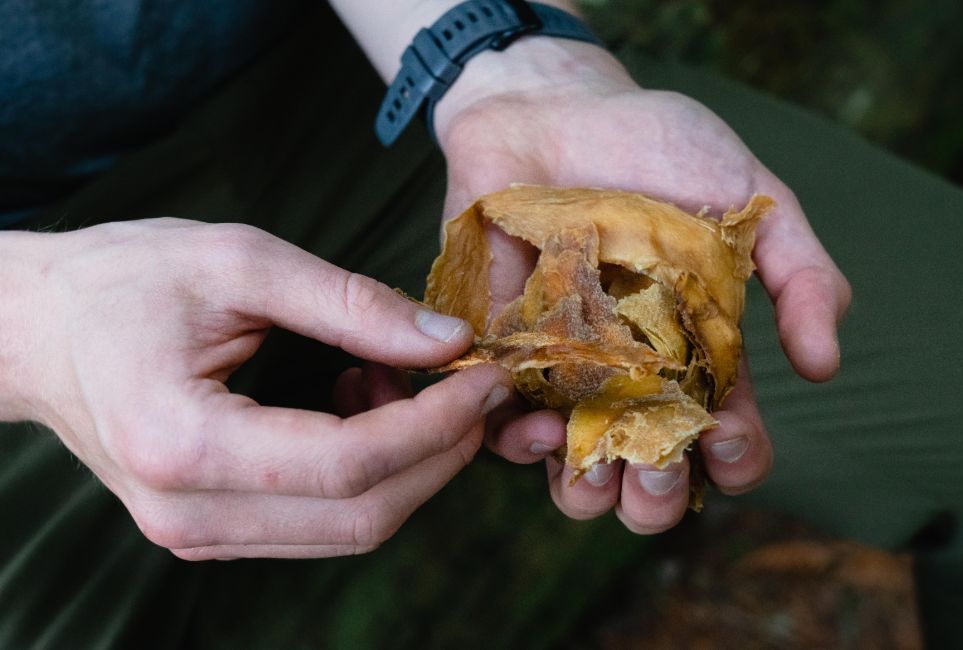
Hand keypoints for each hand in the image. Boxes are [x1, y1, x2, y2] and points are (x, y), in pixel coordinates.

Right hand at [1, 220, 510, 558]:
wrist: (39, 329)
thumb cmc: (123, 281)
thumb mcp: (239, 261)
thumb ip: (351, 304)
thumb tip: (447, 340)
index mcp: (185, 442)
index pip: (350, 463)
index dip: (435, 424)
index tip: (484, 376)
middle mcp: (188, 514)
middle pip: (361, 515)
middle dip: (438, 451)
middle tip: (467, 383)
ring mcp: (196, 535)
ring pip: (348, 528)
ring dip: (405, 462)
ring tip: (390, 374)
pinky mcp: (210, 530)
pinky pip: (319, 519)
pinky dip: (366, 471)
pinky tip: (357, 398)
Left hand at [434, 37, 850, 533]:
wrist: (552, 108)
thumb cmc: (658, 145)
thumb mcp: (751, 195)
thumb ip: (800, 272)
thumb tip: (824, 366)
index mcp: (698, 355)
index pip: (725, 440)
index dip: (735, 460)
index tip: (726, 437)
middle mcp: (633, 378)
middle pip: (650, 478)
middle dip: (658, 497)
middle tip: (657, 464)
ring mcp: (565, 371)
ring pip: (576, 474)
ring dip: (589, 494)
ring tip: (595, 463)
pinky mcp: (502, 353)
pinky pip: (501, 426)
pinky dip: (517, 445)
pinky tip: (536, 428)